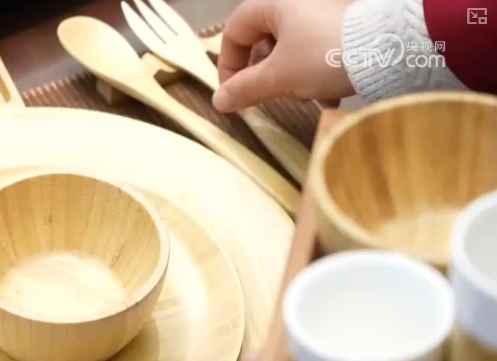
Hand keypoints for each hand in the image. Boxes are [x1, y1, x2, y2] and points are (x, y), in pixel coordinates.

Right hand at [214, 0, 355, 111]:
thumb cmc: (323, 55)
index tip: (234, 93)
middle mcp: (296, 1)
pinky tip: (327, 94)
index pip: (233, 31)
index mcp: (273, 3)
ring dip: (290, 77)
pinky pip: (317, 49)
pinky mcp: (344, 26)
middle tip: (271, 96)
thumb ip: (245, 89)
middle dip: (264, 74)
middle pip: (263, 40)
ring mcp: (322, 12)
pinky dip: (315, 73)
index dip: (228, 65)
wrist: (392, 47)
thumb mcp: (279, 77)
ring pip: (291, 48)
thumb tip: (218, 101)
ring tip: (305, 96)